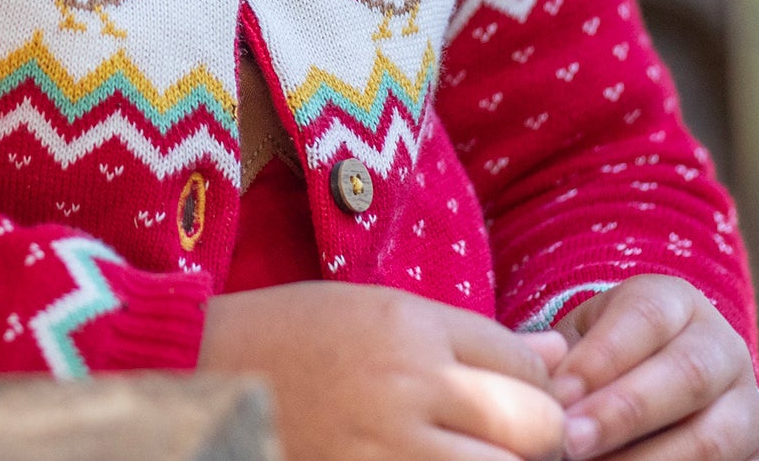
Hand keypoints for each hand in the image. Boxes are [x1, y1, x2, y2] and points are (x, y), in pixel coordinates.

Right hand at [198, 282, 567, 460]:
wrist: (201, 380)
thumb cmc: (289, 338)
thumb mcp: (374, 311)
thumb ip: (466, 337)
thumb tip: (558, 353)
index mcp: (409, 327)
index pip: (526, 363)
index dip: (533, 385)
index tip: (513, 396)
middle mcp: (411, 387)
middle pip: (537, 427)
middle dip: (538, 439)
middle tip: (506, 441)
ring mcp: (392, 452)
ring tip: (466, 454)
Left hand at [549, 275, 758, 457]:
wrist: (662, 391)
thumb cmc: (605, 360)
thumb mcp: (584, 340)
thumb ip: (563, 359)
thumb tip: (544, 390)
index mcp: (677, 302)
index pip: (645, 318)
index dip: (601, 359)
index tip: (558, 398)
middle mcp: (724, 349)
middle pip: (686, 375)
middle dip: (623, 413)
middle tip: (570, 442)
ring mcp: (750, 408)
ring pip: (712, 439)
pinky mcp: (757, 459)